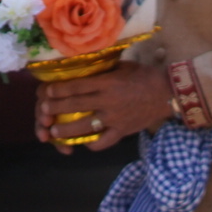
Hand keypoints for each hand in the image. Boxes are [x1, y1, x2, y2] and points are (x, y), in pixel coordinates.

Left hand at [34, 61, 173, 151]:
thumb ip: (104, 70)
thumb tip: (85, 69)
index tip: (47, 91)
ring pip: (82, 127)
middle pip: (74, 105)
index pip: (76, 86)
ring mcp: (114, 119)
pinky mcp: (122, 131)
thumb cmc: (146, 76)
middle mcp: (108, 101)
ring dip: (64, 130)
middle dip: (54, 108)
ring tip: (54, 131)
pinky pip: (102, 142)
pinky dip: (91, 144)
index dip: (58, 90)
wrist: (168, 93)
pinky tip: (85, 143)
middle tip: (43, 110)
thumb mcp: (124, 67)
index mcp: (108, 83)